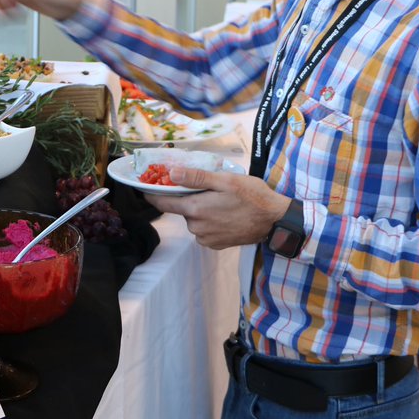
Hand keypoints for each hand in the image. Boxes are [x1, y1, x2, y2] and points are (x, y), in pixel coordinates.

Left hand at [145, 167, 290, 249]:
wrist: (274, 221)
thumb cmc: (253, 196)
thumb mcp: (225, 180)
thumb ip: (196, 178)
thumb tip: (171, 173)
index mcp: (197, 209)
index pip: (164, 203)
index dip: (152, 195)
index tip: (144, 188)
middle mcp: (197, 227)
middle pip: (182, 210)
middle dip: (189, 198)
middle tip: (207, 188)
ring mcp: (206, 239)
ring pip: (194, 220)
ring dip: (201, 210)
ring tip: (221, 202)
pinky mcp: (216, 245)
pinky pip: (204, 230)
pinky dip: (210, 221)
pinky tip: (225, 214)